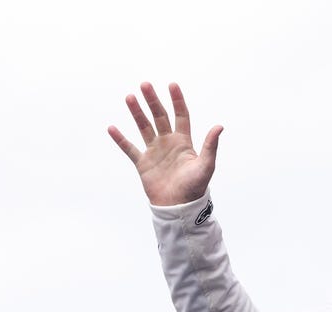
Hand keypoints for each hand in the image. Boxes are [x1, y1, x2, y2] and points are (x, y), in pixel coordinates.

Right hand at [108, 82, 222, 205]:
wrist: (179, 207)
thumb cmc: (195, 187)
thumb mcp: (206, 165)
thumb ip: (211, 145)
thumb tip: (219, 126)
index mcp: (184, 142)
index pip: (181, 116)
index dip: (177, 100)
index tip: (172, 85)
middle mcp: (168, 143)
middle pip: (159, 117)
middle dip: (153, 101)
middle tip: (145, 84)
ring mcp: (154, 152)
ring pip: (144, 127)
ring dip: (137, 113)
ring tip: (130, 97)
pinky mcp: (143, 164)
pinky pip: (130, 148)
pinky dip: (120, 139)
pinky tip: (112, 128)